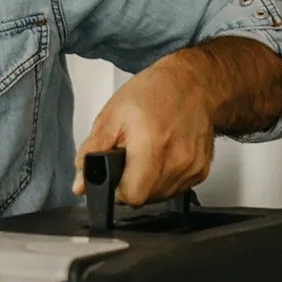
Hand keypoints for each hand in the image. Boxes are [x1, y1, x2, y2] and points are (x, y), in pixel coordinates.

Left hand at [75, 37, 281, 206]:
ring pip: (160, 196)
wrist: (191, 83)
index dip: (116, 190)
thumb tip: (80, 185)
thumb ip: (92, 153)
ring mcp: (192, 168)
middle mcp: (177, 160)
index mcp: (152, 145)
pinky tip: (163, 156)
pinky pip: (176, 189)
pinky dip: (165, 178)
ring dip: (148, 182)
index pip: (131, 196)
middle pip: (145, 198)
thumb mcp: (111, 116)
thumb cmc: (152, 93)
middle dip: (131, 184)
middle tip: (129, 159)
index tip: (114, 176)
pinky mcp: (201, 171)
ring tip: (147, 154)